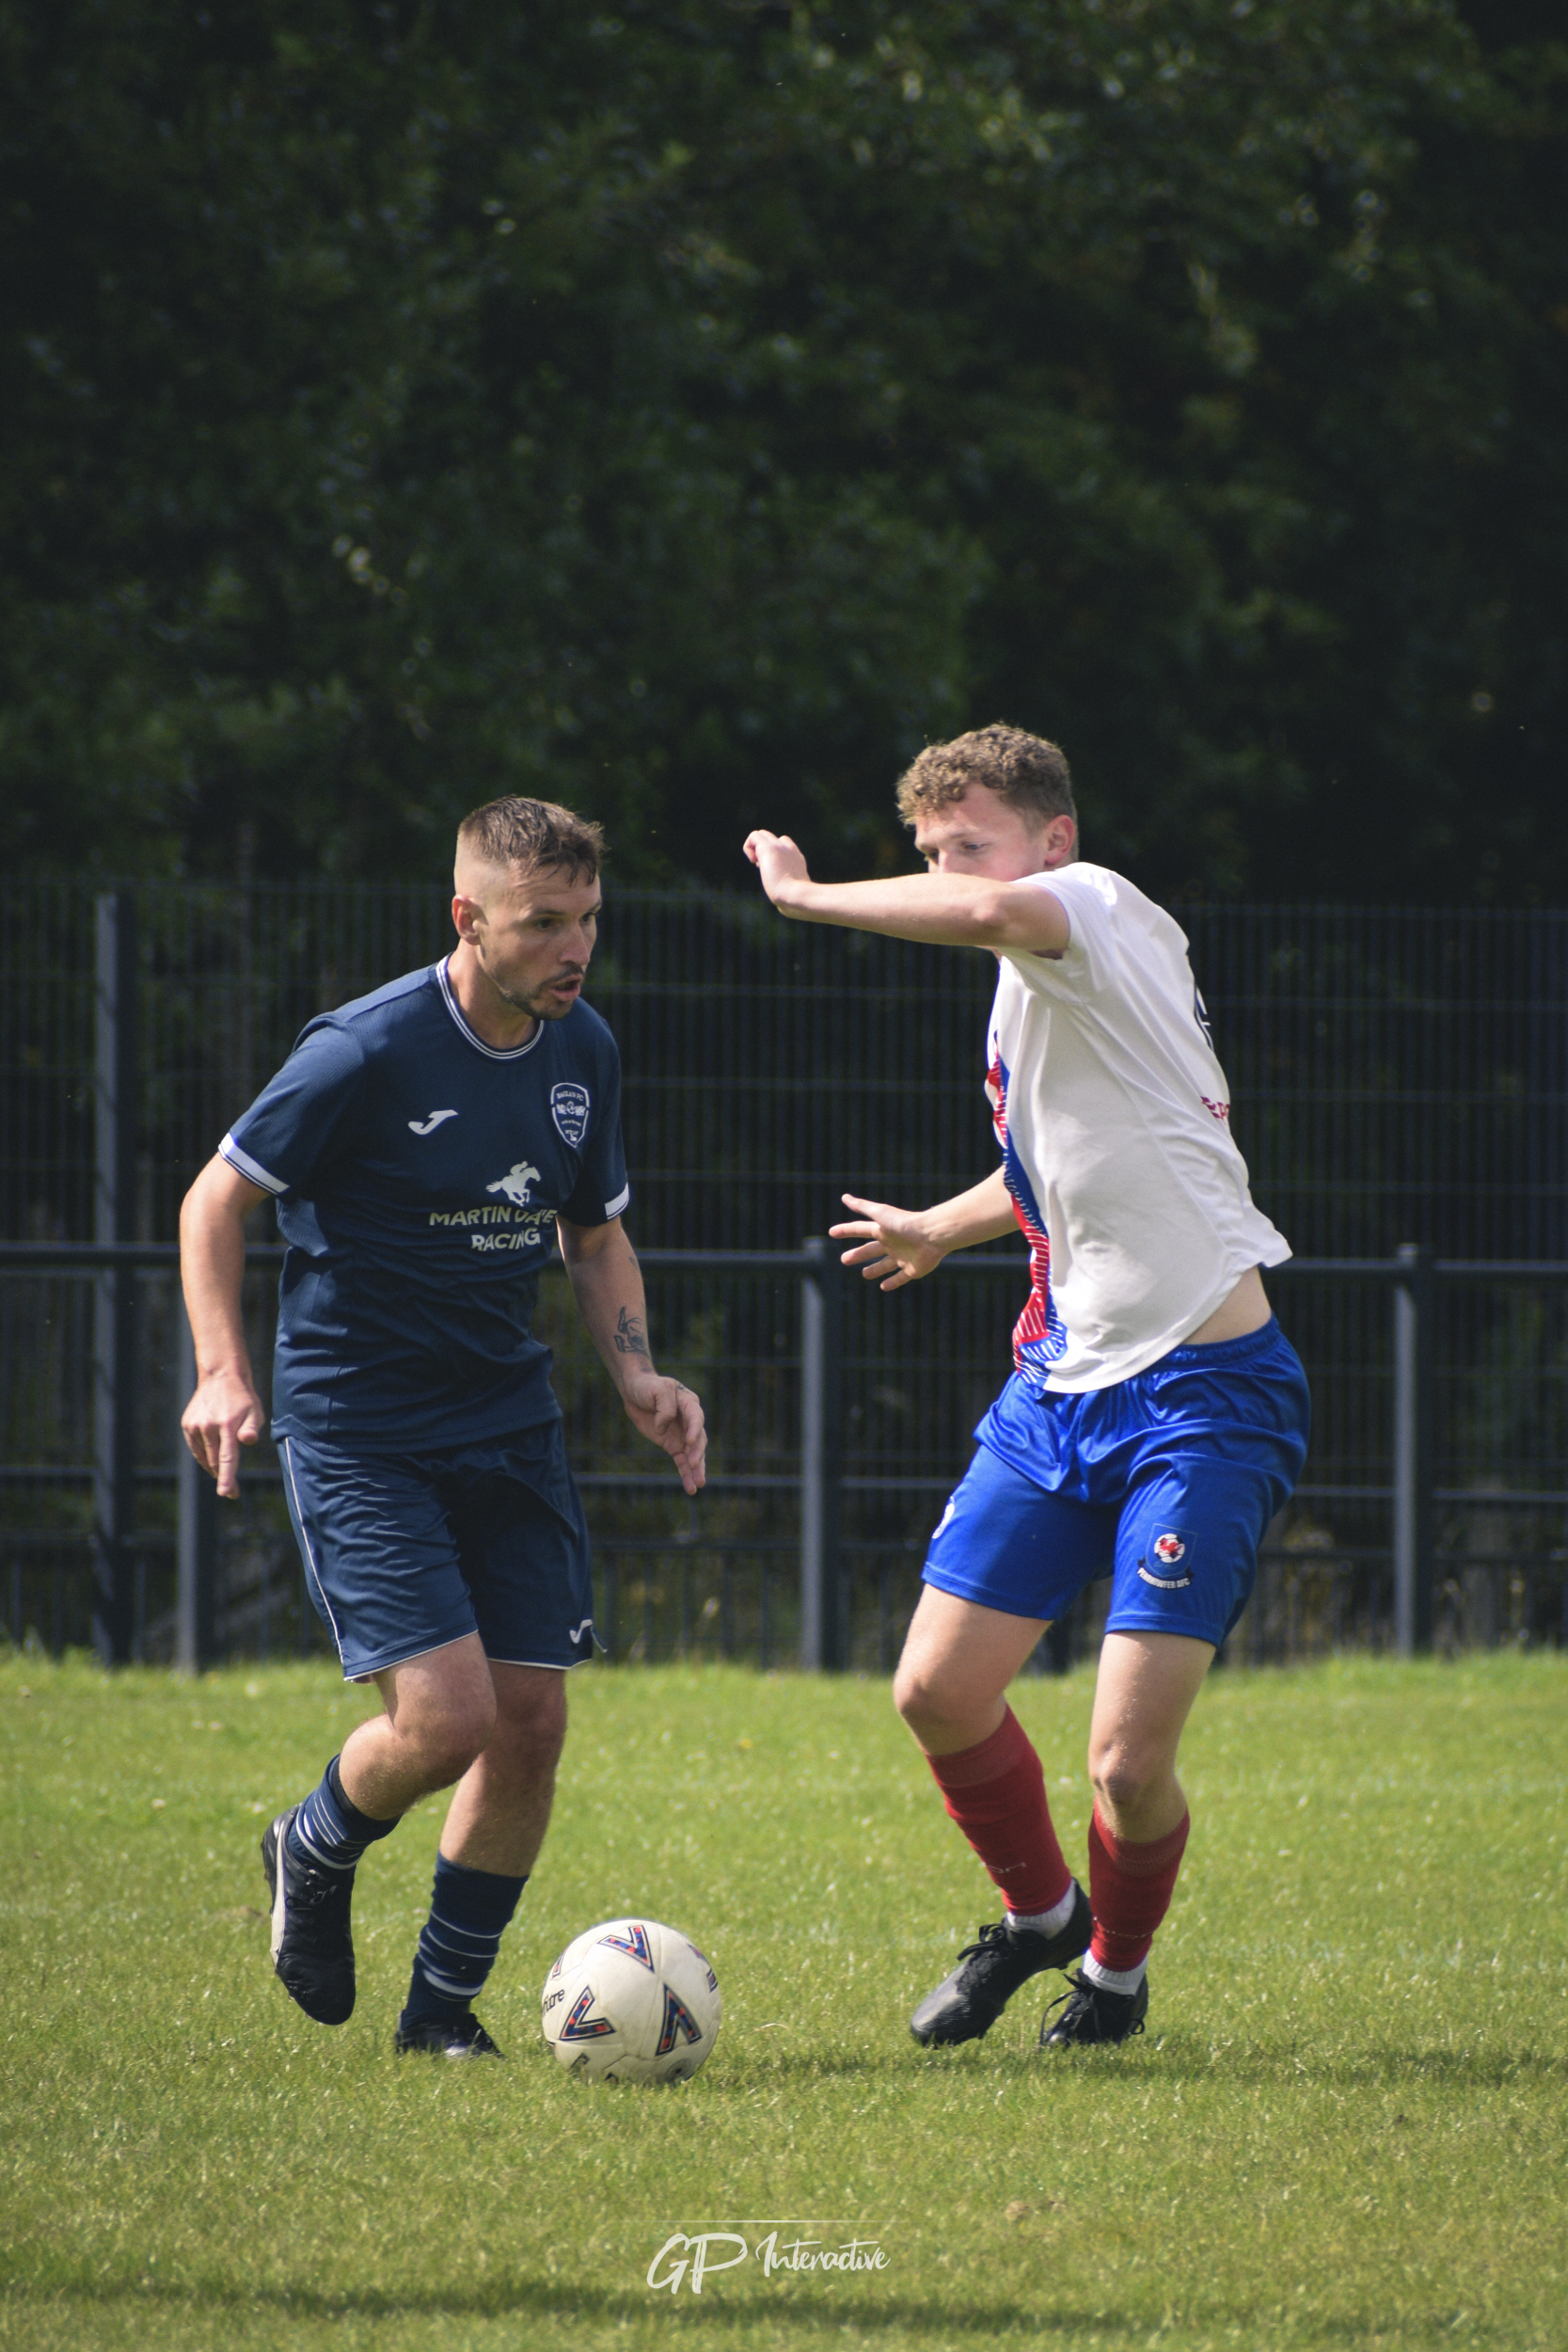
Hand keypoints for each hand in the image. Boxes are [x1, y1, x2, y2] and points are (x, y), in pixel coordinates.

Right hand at [181, 1370, 266, 1498]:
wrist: (221, 1377)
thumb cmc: (243, 1399)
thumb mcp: (255, 1411)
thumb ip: (251, 1428)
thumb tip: (248, 1441)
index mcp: (227, 1425)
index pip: (227, 1457)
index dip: (227, 1477)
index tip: (225, 1493)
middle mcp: (208, 1426)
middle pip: (215, 1462)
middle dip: (224, 1479)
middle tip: (232, 1491)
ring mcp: (195, 1426)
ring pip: (205, 1457)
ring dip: (215, 1465)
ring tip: (225, 1462)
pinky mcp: (187, 1425)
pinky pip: (197, 1449)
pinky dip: (205, 1456)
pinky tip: (213, 1452)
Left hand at [621, 1373, 707, 1494]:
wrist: (635, 1392)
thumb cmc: (648, 1386)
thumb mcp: (657, 1389)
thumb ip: (664, 1407)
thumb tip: (663, 1429)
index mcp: (688, 1403)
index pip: (696, 1418)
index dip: (695, 1430)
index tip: (690, 1443)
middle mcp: (690, 1421)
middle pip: (698, 1439)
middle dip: (697, 1453)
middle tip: (694, 1465)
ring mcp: (682, 1434)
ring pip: (693, 1454)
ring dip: (696, 1469)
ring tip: (698, 1485)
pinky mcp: (673, 1445)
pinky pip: (682, 1461)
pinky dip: (686, 1473)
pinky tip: (691, 1488)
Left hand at [742, 830, 810, 908]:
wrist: (797, 896)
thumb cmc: (795, 903)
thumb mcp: (793, 897)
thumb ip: (787, 897)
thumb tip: (782, 908)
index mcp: (796, 859)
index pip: (784, 844)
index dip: (773, 855)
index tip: (772, 871)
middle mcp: (789, 849)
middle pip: (771, 838)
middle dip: (762, 851)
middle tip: (763, 869)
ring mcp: (779, 847)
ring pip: (761, 834)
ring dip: (754, 848)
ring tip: (757, 864)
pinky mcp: (768, 849)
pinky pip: (753, 836)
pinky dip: (748, 847)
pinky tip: (753, 862)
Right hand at [829, 1193, 946, 1290]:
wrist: (932, 1235)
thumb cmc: (905, 1223)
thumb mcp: (880, 1213)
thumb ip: (862, 1206)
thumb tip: (844, 1197)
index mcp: (883, 1230)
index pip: (860, 1229)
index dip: (846, 1231)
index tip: (832, 1232)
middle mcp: (892, 1243)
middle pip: (871, 1250)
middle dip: (857, 1254)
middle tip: (844, 1260)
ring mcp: (902, 1257)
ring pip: (885, 1265)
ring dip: (874, 1269)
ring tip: (864, 1274)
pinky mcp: (913, 1270)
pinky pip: (900, 1278)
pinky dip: (892, 1282)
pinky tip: (883, 1287)